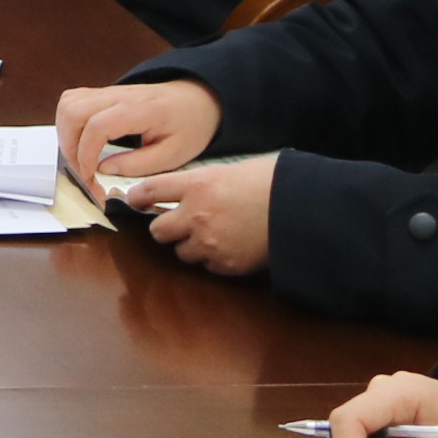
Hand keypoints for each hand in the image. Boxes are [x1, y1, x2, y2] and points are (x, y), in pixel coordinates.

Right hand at [58, 79, 223, 191]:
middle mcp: (119, 95)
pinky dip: (68, 123)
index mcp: (141, 109)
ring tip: (80, 159)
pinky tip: (80, 142)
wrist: (197, 101)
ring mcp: (108, 91)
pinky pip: (72, 102)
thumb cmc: (188, 127)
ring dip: (66, 134)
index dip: (86, 154)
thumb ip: (138, 165)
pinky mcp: (102, 93)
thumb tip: (103, 170)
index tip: (90, 177)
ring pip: (67, 104)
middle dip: (70, 147)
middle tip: (83, 172)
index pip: (97, 125)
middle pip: (73, 111)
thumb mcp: (174, 155)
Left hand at [108, 151, 275, 273]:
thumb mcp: (233, 171)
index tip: (133, 201)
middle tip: (178, 224)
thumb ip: (204, 183)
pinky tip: (231, 246)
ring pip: (182, 252)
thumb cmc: (273, 183)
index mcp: (198, 185)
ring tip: (213, 235)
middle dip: (166, 228)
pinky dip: (214, 259)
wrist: (304, 211)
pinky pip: (207, 266)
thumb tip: (187, 191)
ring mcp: (210, 243)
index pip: (150, 191)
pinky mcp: (226, 264)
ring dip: (191, 245)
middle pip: (158, 231)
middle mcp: (197, 215)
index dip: (137, 197)